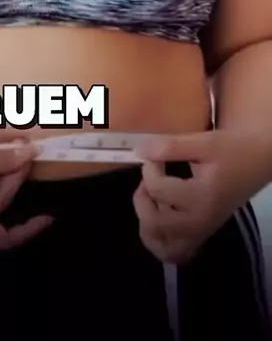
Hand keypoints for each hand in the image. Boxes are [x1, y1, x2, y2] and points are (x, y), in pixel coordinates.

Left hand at [132, 129, 269, 263]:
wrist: (257, 162)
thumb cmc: (232, 150)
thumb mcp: (203, 142)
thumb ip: (170, 146)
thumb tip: (139, 151)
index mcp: (202, 197)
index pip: (158, 189)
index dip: (148, 167)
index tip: (156, 155)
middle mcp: (200, 221)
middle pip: (155, 224)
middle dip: (142, 198)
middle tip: (149, 178)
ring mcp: (201, 232)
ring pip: (162, 247)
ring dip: (147, 224)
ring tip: (151, 199)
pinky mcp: (202, 235)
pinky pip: (174, 253)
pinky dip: (160, 241)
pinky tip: (160, 217)